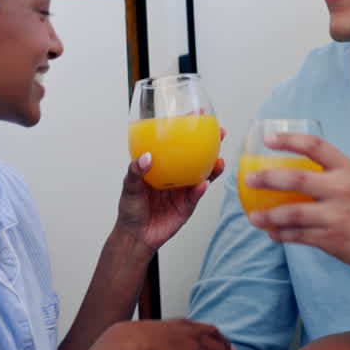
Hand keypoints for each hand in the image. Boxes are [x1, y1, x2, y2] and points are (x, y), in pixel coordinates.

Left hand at [117, 128, 225, 252]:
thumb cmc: (131, 208)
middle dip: (212, 143)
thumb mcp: (129, 187)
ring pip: (204, 174)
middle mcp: (177, 174)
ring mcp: (185, 189)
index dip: (189, 127)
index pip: (178, 143)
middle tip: (220, 132)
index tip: (198, 113)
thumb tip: (146, 157)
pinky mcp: (188, 205)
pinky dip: (200, 189)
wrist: (136, 236)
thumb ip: (135, 171)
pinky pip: (196, 195)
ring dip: (214, 166)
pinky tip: (203, 184)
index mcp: (164, 165)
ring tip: (219, 160)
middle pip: (199, 155)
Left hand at [245, 133, 349, 268]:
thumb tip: (292, 168)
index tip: (268, 139)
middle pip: (297, 180)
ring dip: (269, 215)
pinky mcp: (333, 239)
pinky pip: (300, 236)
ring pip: (293, 213)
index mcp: (348, 169)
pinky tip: (272, 233)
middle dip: (268, 179)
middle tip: (249, 179)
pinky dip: (282, 235)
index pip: (315, 146)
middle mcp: (342, 189)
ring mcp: (338, 215)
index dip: (290, 140)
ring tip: (253, 217)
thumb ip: (331, 173)